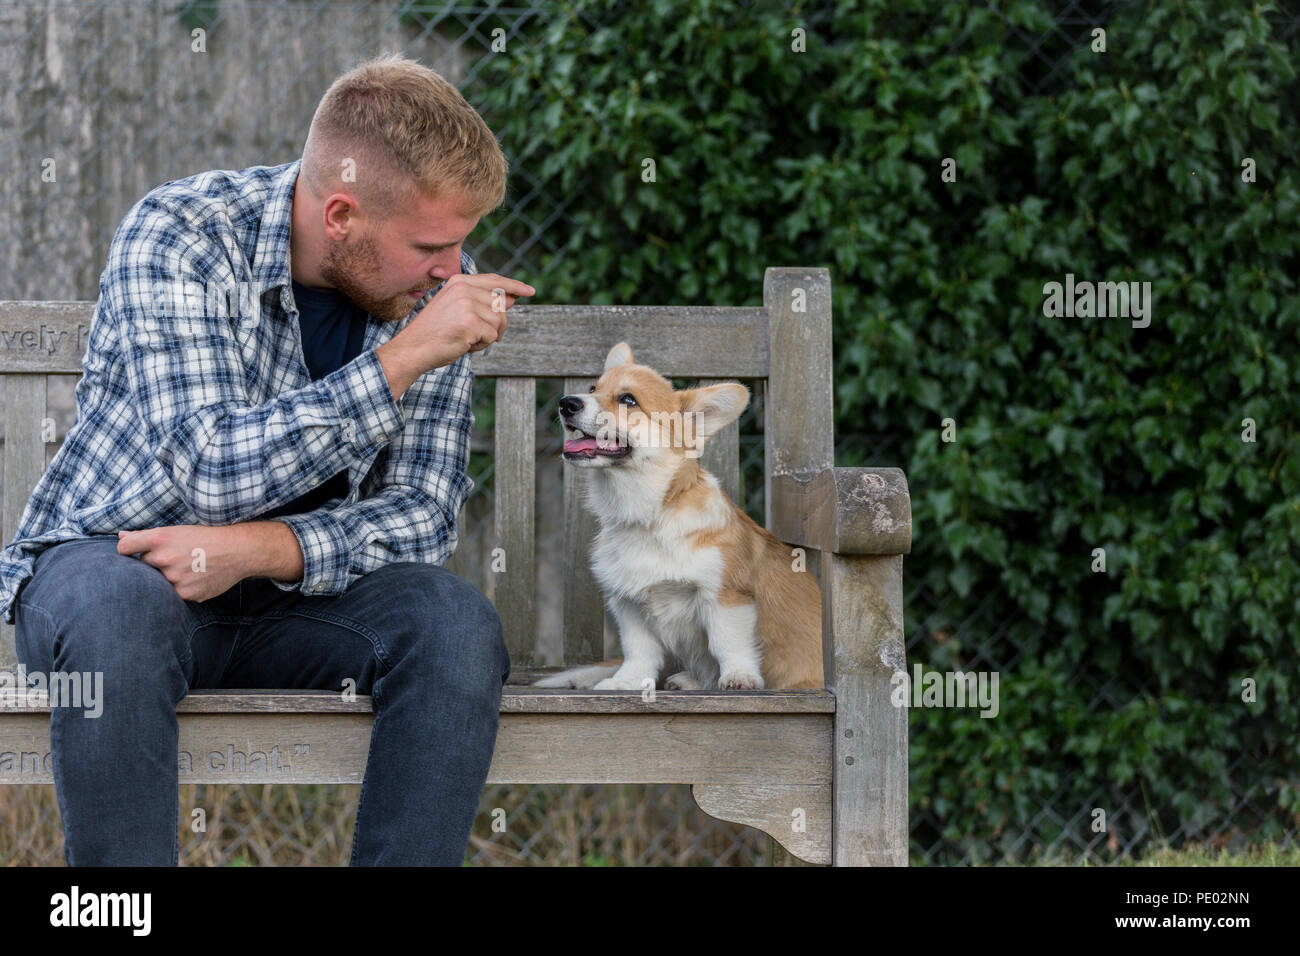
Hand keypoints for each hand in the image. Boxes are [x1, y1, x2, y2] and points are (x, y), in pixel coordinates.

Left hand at [117, 525, 253, 602]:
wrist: (238, 551)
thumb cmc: (206, 538)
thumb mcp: (177, 531)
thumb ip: (145, 536)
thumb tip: (121, 536)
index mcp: (160, 539)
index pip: (124, 548)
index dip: (127, 550)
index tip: (133, 552)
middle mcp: (164, 558)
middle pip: (142, 566)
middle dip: (153, 564)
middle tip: (175, 559)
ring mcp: (174, 578)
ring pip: (158, 582)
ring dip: (168, 577)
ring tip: (188, 569)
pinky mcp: (185, 594)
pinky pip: (173, 594)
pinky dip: (182, 588)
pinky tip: (196, 579)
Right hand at [402, 273, 535, 370]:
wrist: (413, 348)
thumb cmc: (434, 332)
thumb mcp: (457, 309)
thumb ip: (482, 302)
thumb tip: (511, 300)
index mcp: (459, 281)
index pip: (494, 281)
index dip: (514, 286)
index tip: (529, 291)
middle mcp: (464, 288)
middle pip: (501, 304)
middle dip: (497, 323)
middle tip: (477, 335)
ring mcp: (467, 303)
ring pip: (499, 321)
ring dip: (488, 336)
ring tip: (466, 338)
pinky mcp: (470, 321)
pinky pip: (492, 335)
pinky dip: (482, 345)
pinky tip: (464, 344)